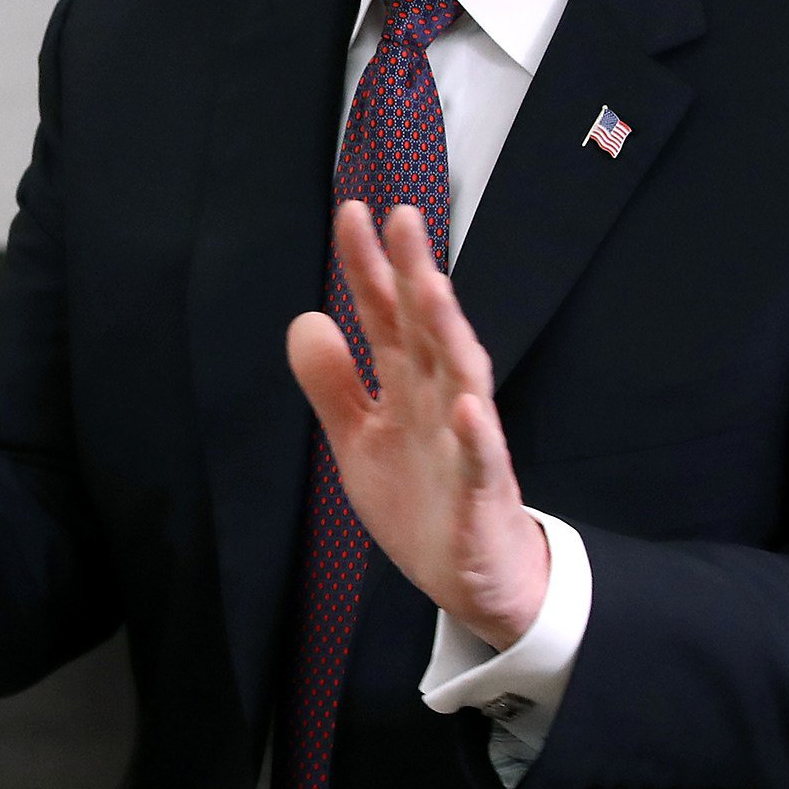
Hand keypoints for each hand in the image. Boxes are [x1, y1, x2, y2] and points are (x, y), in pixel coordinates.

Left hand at [286, 202, 549, 649]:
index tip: (353, 212)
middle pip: (427, 329)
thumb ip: (332, 383)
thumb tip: (307, 318)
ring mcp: (466, 443)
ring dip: (449, 330)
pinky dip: (477, 434)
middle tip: (403, 216)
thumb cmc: (421, 498)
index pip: (387, 315)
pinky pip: (481, 459)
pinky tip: (470, 405)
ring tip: (432, 284)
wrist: (471, 577)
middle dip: (415, 274)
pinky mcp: (481, 492)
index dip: (369, 267)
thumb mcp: (357, 439)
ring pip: (462, 376)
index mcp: (408, 385)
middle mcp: (441, 399)